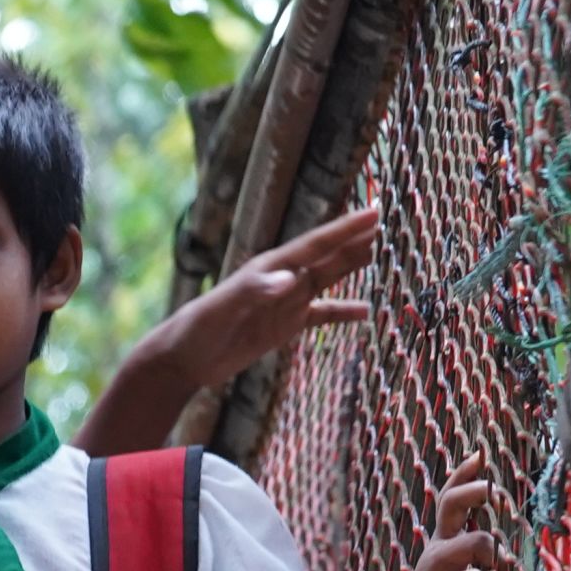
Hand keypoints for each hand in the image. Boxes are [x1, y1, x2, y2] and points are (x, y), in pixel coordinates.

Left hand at [164, 203, 378, 387]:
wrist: (183, 359)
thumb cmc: (198, 328)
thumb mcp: (224, 308)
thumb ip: (256, 290)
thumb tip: (292, 278)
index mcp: (270, 268)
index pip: (316, 244)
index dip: (345, 229)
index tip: (374, 211)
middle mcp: (282, 280)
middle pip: (327, 256)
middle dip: (355, 239)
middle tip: (388, 221)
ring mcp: (285, 302)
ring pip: (327, 279)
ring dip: (352, 265)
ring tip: (381, 250)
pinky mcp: (284, 325)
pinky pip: (321, 315)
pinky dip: (343, 313)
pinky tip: (366, 311)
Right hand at [375, 457, 510, 570]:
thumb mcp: (460, 569)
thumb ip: (475, 542)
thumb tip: (498, 513)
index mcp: (444, 545)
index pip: (450, 501)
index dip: (463, 477)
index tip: (479, 454)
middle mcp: (434, 556)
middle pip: (446, 513)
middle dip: (467, 495)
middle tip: (489, 488)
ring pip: (451, 551)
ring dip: (478, 547)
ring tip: (492, 563)